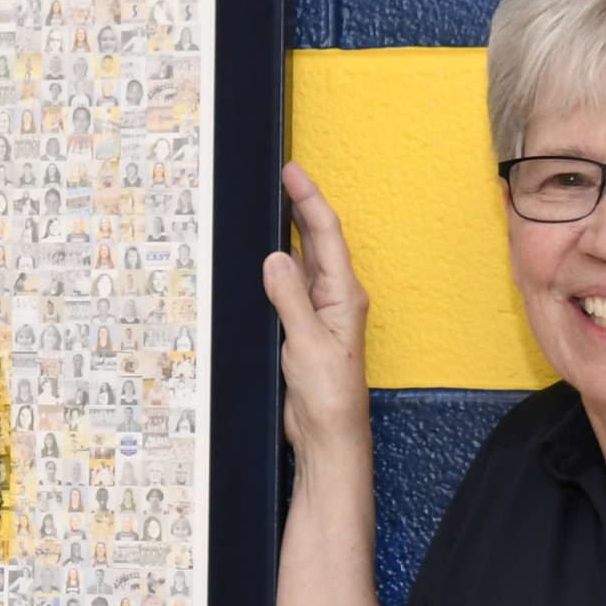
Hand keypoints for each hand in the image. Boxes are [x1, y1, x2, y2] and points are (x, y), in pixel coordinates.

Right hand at [260, 161, 372, 462]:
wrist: (327, 434)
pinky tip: (262, 258)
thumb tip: (276, 256)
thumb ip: (291, 299)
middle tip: (279, 176)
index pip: (325, 236)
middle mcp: (334, 298)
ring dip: (289, 233)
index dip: (308, 200)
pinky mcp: (301, 330)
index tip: (292, 171)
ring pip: (303, 261)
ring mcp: (318, 313)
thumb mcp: (308, 343)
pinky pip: (289, 287)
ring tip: (270, 204)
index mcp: (344, 295)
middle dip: (300, 206)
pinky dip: (276, 267)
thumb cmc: (329, 394)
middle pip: (317, 241)